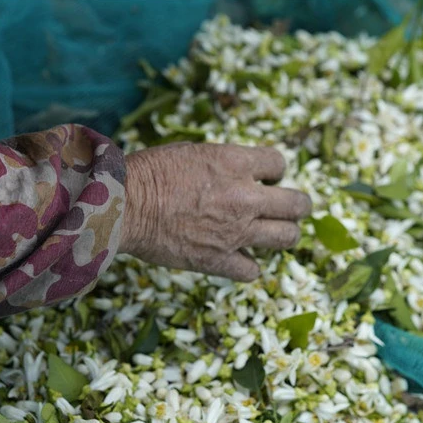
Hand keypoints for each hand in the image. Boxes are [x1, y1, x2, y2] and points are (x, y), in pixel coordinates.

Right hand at [119, 142, 311, 281]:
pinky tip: (240, 259)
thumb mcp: (193, 152)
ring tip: (277, 233)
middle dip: (299, 205)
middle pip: (298, 203)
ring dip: (285, 234)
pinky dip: (249, 266)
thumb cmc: (149, 173)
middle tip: (293, 208)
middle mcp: (245, 197)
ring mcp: (236, 231)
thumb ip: (224, 163)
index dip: (276, 170)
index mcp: (236, 163)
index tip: (269, 176)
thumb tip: (239, 172)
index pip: (279, 163)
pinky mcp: (219, 259)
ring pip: (287, 237)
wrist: (124, 205)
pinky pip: (252, 270)